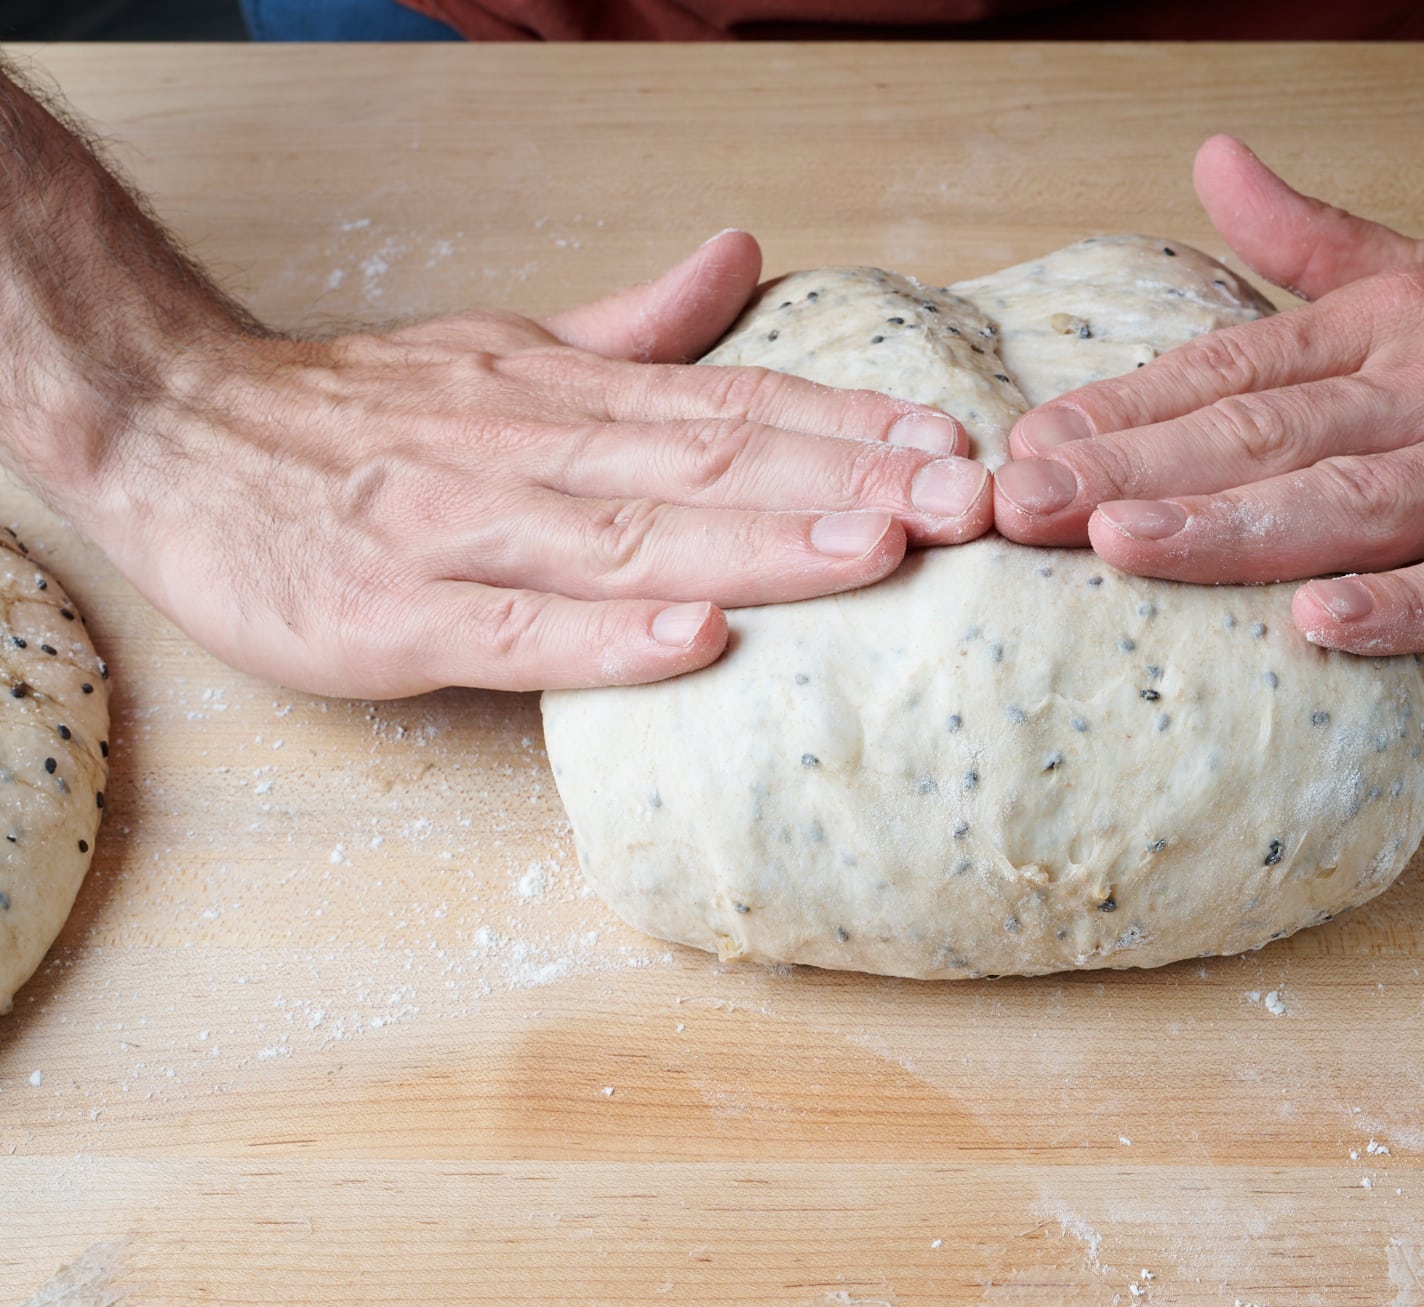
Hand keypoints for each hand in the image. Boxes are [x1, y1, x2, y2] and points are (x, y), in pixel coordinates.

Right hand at [72, 230, 990, 696]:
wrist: (169, 431)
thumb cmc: (354, 411)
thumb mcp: (504, 346)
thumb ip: (634, 325)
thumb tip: (743, 256)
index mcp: (562, 395)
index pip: (730, 407)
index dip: (845, 425)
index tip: (951, 442)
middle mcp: (526, 452)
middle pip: (707, 468)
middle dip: (846, 483)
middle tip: (964, 500)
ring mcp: (460, 530)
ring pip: (629, 540)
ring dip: (759, 548)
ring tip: (875, 553)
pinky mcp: (390, 613)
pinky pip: (511, 629)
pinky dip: (604, 639)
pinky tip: (696, 644)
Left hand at [992, 136, 1423, 653]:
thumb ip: (1315, 241)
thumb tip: (1213, 165)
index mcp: (1395, 324)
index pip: (1233, 368)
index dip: (1125, 408)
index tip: (1025, 445)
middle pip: (1265, 432)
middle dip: (1132, 468)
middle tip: (1019, 506)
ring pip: (1353, 500)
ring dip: (1232, 524)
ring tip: (1124, 544)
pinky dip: (1405, 606)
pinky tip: (1320, 626)